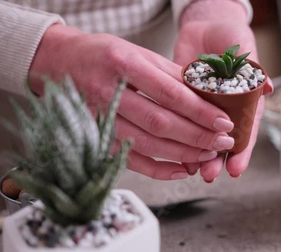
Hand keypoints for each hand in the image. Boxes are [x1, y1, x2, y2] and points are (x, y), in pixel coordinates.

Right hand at [29, 24, 236, 179]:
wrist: (57, 63)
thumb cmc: (102, 55)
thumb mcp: (137, 52)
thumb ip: (171, 74)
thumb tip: (205, 95)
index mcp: (124, 64)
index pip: (170, 93)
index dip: (199, 111)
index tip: (223, 121)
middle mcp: (109, 93)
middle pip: (160, 123)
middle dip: (197, 137)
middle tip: (223, 142)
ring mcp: (99, 118)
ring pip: (147, 145)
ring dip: (183, 155)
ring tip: (208, 155)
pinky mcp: (95, 138)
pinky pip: (130, 160)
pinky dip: (158, 169)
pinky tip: (181, 169)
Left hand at [174, 21, 273, 181]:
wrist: (207, 25)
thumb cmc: (233, 37)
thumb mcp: (247, 49)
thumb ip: (255, 69)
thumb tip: (268, 86)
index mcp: (244, 102)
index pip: (246, 131)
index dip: (242, 150)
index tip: (236, 168)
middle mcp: (224, 110)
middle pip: (223, 140)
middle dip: (217, 159)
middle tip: (210, 174)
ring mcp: (203, 107)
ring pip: (201, 135)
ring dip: (197, 154)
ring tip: (193, 170)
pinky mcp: (182, 100)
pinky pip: (180, 121)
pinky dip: (178, 136)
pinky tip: (173, 151)